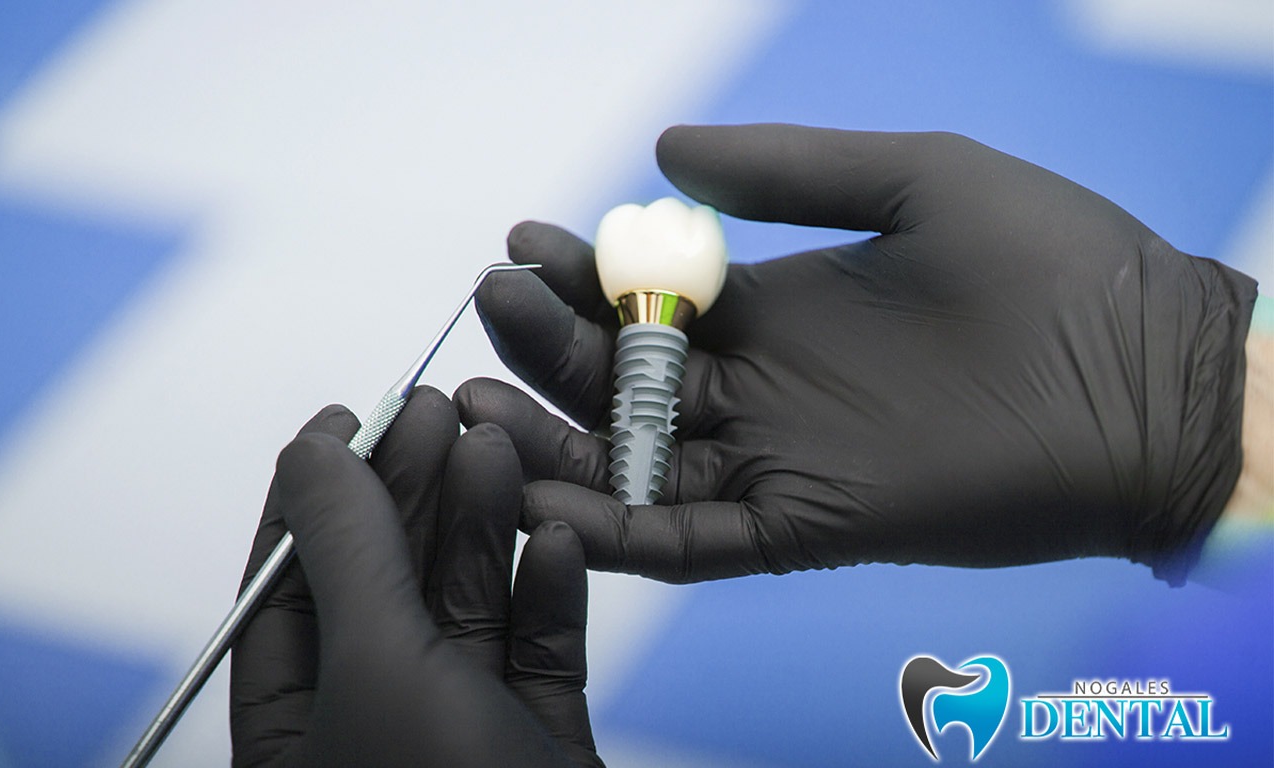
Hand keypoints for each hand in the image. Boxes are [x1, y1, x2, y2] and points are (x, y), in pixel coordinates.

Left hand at [230, 390, 601, 766]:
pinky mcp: (536, 744)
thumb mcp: (379, 665)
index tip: (347, 418)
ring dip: (483, 526)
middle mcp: (374, 729)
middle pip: (384, 589)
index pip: (284, 594)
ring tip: (496, 449)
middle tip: (437, 410)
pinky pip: (538, 653)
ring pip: (467, 609)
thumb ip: (348, 552)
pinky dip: (546, 593)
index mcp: (294, 734)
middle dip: (411, 493)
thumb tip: (311, 456)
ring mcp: (461, 737)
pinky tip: (553, 537)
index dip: (315, 499)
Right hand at [458, 124, 1257, 585]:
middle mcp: (765, 390)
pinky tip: (543, 504)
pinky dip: (616, 532)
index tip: (525, 239)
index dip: (585, 275)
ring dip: (554, 444)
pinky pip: (692, 543)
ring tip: (477, 409)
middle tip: (490, 302)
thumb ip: (790, 170)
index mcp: (781, 309)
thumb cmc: (1055, 263)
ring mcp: (779, 463)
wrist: (1149, 378)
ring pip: (638, 465)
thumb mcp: (914, 180)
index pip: (652, 302)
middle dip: (550, 347)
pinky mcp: (806, 530)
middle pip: (626, 381)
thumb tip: (665, 149)